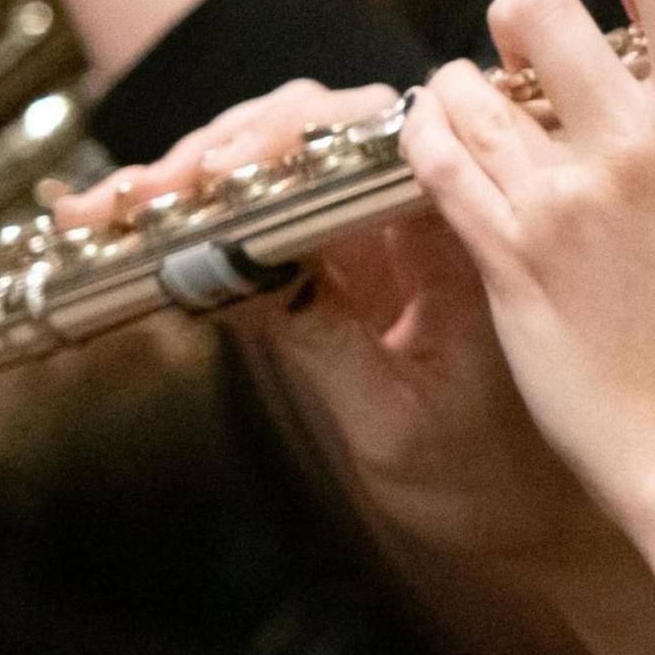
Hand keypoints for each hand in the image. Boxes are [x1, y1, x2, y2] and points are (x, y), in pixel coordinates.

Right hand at [68, 81, 609, 570]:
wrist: (533, 523)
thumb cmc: (490, 482)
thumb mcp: (395, 421)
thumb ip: (321, 340)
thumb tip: (234, 267)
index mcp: (468, 230)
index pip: (375, 140)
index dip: (285, 140)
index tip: (214, 170)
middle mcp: (428, 211)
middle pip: (319, 131)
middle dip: (225, 151)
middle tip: (145, 193)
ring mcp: (379, 234)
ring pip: (284, 165)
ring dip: (200, 177)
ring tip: (120, 205)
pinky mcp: (340, 264)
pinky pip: (268, 220)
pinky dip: (201, 219)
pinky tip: (129, 224)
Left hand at [397, 0, 654, 513]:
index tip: (632, 2)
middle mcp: (635, 146)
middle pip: (538, 9)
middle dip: (527, 21)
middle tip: (531, 56)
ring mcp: (562, 200)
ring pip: (465, 84)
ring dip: (463, 86)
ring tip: (471, 105)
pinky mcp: (505, 258)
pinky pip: (433, 162)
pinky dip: (426, 139)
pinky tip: (434, 142)